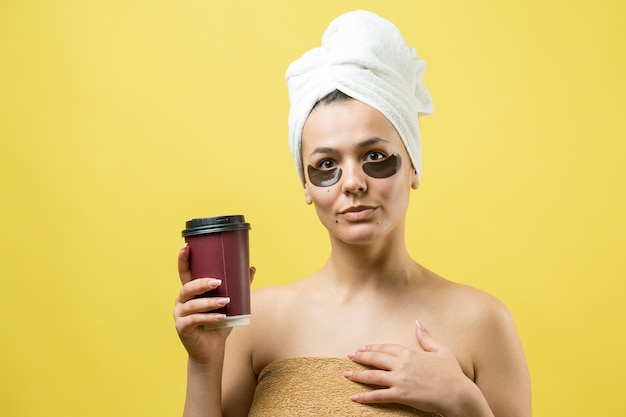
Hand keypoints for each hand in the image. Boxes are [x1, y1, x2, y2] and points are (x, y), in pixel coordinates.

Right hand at [173, 243, 255, 364]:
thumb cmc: (219, 324)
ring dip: (209, 302)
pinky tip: (220, 318)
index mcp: (191, 292)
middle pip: (187, 287)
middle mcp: (182, 301)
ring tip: (225, 302)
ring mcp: (180, 315)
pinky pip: (194, 321)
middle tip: (218, 282)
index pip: (184, 272)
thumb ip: (239, 287)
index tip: (187, 246)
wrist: (212, 350)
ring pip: (192, 305)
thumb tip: (251, 267)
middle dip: (201, 283)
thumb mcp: (231, 303)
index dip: (183, 259)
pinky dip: (208, 318)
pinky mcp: (182, 328)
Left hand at [344, 321, 474, 415]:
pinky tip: (354, 397)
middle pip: (375, 359)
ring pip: (372, 376)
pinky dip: (364, 397)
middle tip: (349, 356)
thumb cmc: (452, 373)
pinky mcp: (401, 394)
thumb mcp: (441, 350)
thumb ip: (426, 338)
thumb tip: (418, 323)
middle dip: (360, 357)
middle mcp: (402, 364)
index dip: (372, 347)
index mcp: (410, 352)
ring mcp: (400, 379)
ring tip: (346, 374)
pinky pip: (378, 395)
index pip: (386, 348)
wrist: (458, 393)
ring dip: (357, 375)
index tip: (362, 348)